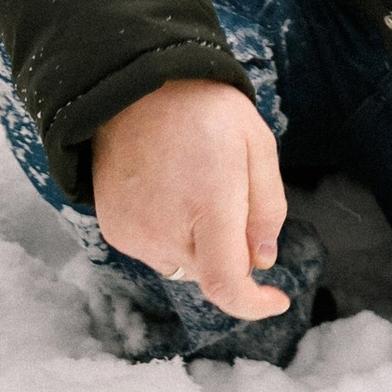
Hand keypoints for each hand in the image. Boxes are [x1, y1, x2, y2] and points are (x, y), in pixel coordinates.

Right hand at [91, 78, 290, 319]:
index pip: (226, 283)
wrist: (133, 88)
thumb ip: (267, 207)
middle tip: (230, 195)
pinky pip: (156, 252)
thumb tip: (263, 260)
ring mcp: (135, 233)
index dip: (253, 303)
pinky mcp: (116, 231)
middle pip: (212, 272)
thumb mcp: (257, 144)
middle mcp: (165, 228)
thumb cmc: (203, 111)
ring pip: (185, 265)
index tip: (276, 299)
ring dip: (201, 245)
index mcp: (208, 205)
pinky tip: (171, 194)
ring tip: (195, 188)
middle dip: (232, 251)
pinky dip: (173, 237)